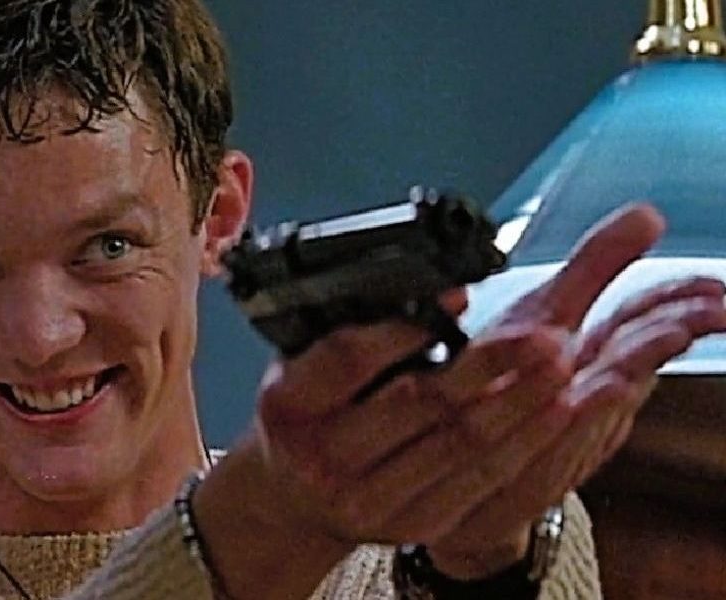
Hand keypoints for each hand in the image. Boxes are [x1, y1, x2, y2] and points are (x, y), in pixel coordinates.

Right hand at [195, 204, 724, 598]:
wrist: (294, 497)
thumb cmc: (307, 411)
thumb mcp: (298, 363)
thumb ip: (345, 329)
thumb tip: (423, 285)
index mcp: (288, 404)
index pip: (349, 357)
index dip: (405, 327)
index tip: (459, 294)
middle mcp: (322, 457)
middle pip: (417, 403)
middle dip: (489, 365)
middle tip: (543, 332)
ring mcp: (367, 499)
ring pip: (458, 444)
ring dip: (519, 401)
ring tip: (562, 361)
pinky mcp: (410, 525)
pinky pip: (479, 480)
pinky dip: (524, 442)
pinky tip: (556, 410)